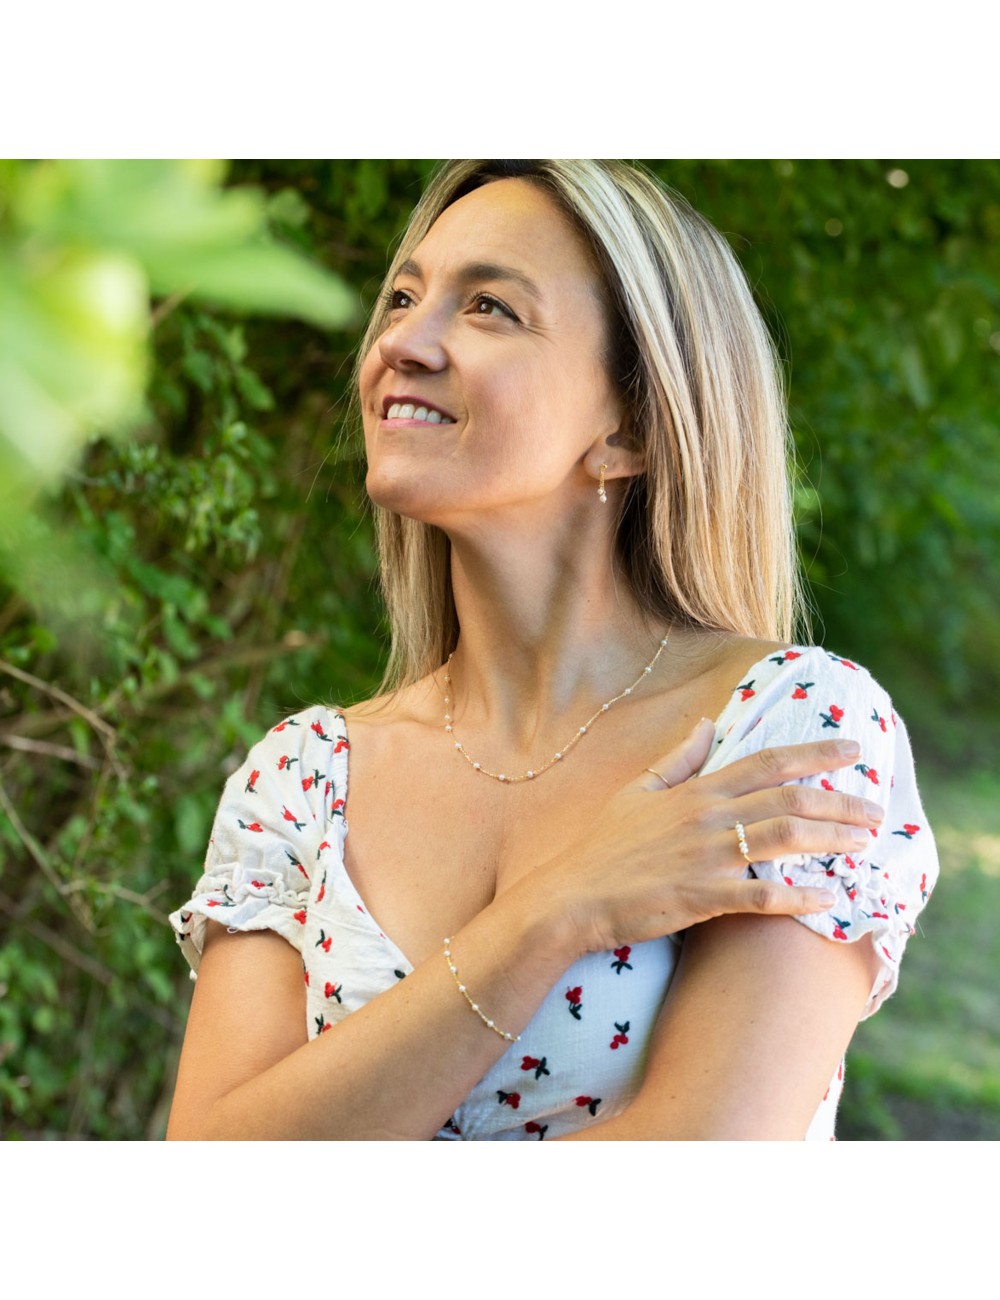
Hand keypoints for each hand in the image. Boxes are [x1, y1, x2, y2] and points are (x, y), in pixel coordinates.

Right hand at [534, 719, 882, 956]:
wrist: (571, 896)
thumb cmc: (602, 846)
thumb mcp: (637, 790)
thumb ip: (679, 758)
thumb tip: (710, 724)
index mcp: (696, 790)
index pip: (767, 762)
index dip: (814, 752)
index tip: (852, 748)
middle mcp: (708, 817)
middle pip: (789, 799)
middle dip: (841, 801)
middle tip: (876, 809)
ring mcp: (707, 858)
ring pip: (785, 839)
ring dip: (832, 840)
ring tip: (864, 844)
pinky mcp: (702, 898)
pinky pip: (763, 895)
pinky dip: (800, 896)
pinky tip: (829, 898)